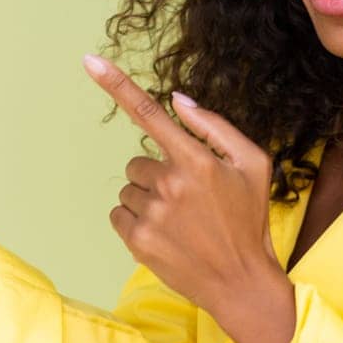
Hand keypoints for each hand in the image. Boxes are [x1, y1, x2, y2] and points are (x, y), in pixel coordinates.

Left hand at [83, 53, 278, 315]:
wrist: (241, 282)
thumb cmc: (248, 220)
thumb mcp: (253, 165)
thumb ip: (214, 127)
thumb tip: (176, 100)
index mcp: (197, 160)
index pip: (149, 113)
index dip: (116, 84)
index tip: (89, 60)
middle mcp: (170, 183)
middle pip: (137, 162)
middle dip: (157, 176)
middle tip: (188, 202)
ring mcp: (152, 213)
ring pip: (128, 189)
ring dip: (147, 200)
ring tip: (180, 222)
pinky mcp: (137, 240)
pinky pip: (119, 214)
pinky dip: (136, 221)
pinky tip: (164, 235)